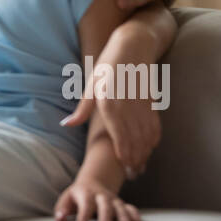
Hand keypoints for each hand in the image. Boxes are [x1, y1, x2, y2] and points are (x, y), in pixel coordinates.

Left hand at [54, 175, 141, 220]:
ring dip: (122, 214)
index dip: (84, 213)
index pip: (85, 203)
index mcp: (85, 194)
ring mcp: (111, 199)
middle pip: (104, 204)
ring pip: (118, 206)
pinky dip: (133, 213)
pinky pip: (129, 207)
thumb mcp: (68, 198)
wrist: (92, 182)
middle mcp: (100, 196)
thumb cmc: (78, 195)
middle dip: (105, 214)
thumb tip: (59, 218)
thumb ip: (62, 208)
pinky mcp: (120, 203)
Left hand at [60, 28, 161, 174]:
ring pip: (147, 137)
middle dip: (135, 160)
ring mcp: (142, 106)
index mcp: (110, 105)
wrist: (132, 46)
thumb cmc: (107, 65)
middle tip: (133, 174)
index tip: (124, 169)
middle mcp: (127, 108)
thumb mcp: (91, 85)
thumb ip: (82, 109)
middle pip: (135, 142)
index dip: (124, 157)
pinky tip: (150, 148)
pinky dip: (154, 140)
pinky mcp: (152, 102)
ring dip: (145, 153)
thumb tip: (66, 125)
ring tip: (141, 166)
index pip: (120, 139)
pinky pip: (155, 126)